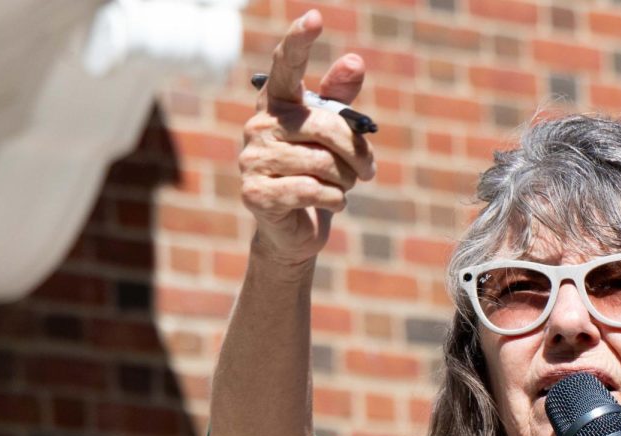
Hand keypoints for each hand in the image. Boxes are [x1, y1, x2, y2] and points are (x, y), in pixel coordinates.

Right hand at [240, 9, 375, 265]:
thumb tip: (355, 61)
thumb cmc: (318, 174)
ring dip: (345, 180)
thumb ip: (341, 100)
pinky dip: (334, 200)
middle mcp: (259, 125)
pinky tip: (332, 202)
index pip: (287, 64)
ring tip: (342, 187)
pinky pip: (310, 190)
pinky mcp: (255, 193)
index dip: (299, 41)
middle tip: (368, 170)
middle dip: (356, 152)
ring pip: (322, 163)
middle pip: (325, 126)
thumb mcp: (334, 136)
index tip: (315, 17)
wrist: (296, 229)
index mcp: (278, 103)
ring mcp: (252, 159)